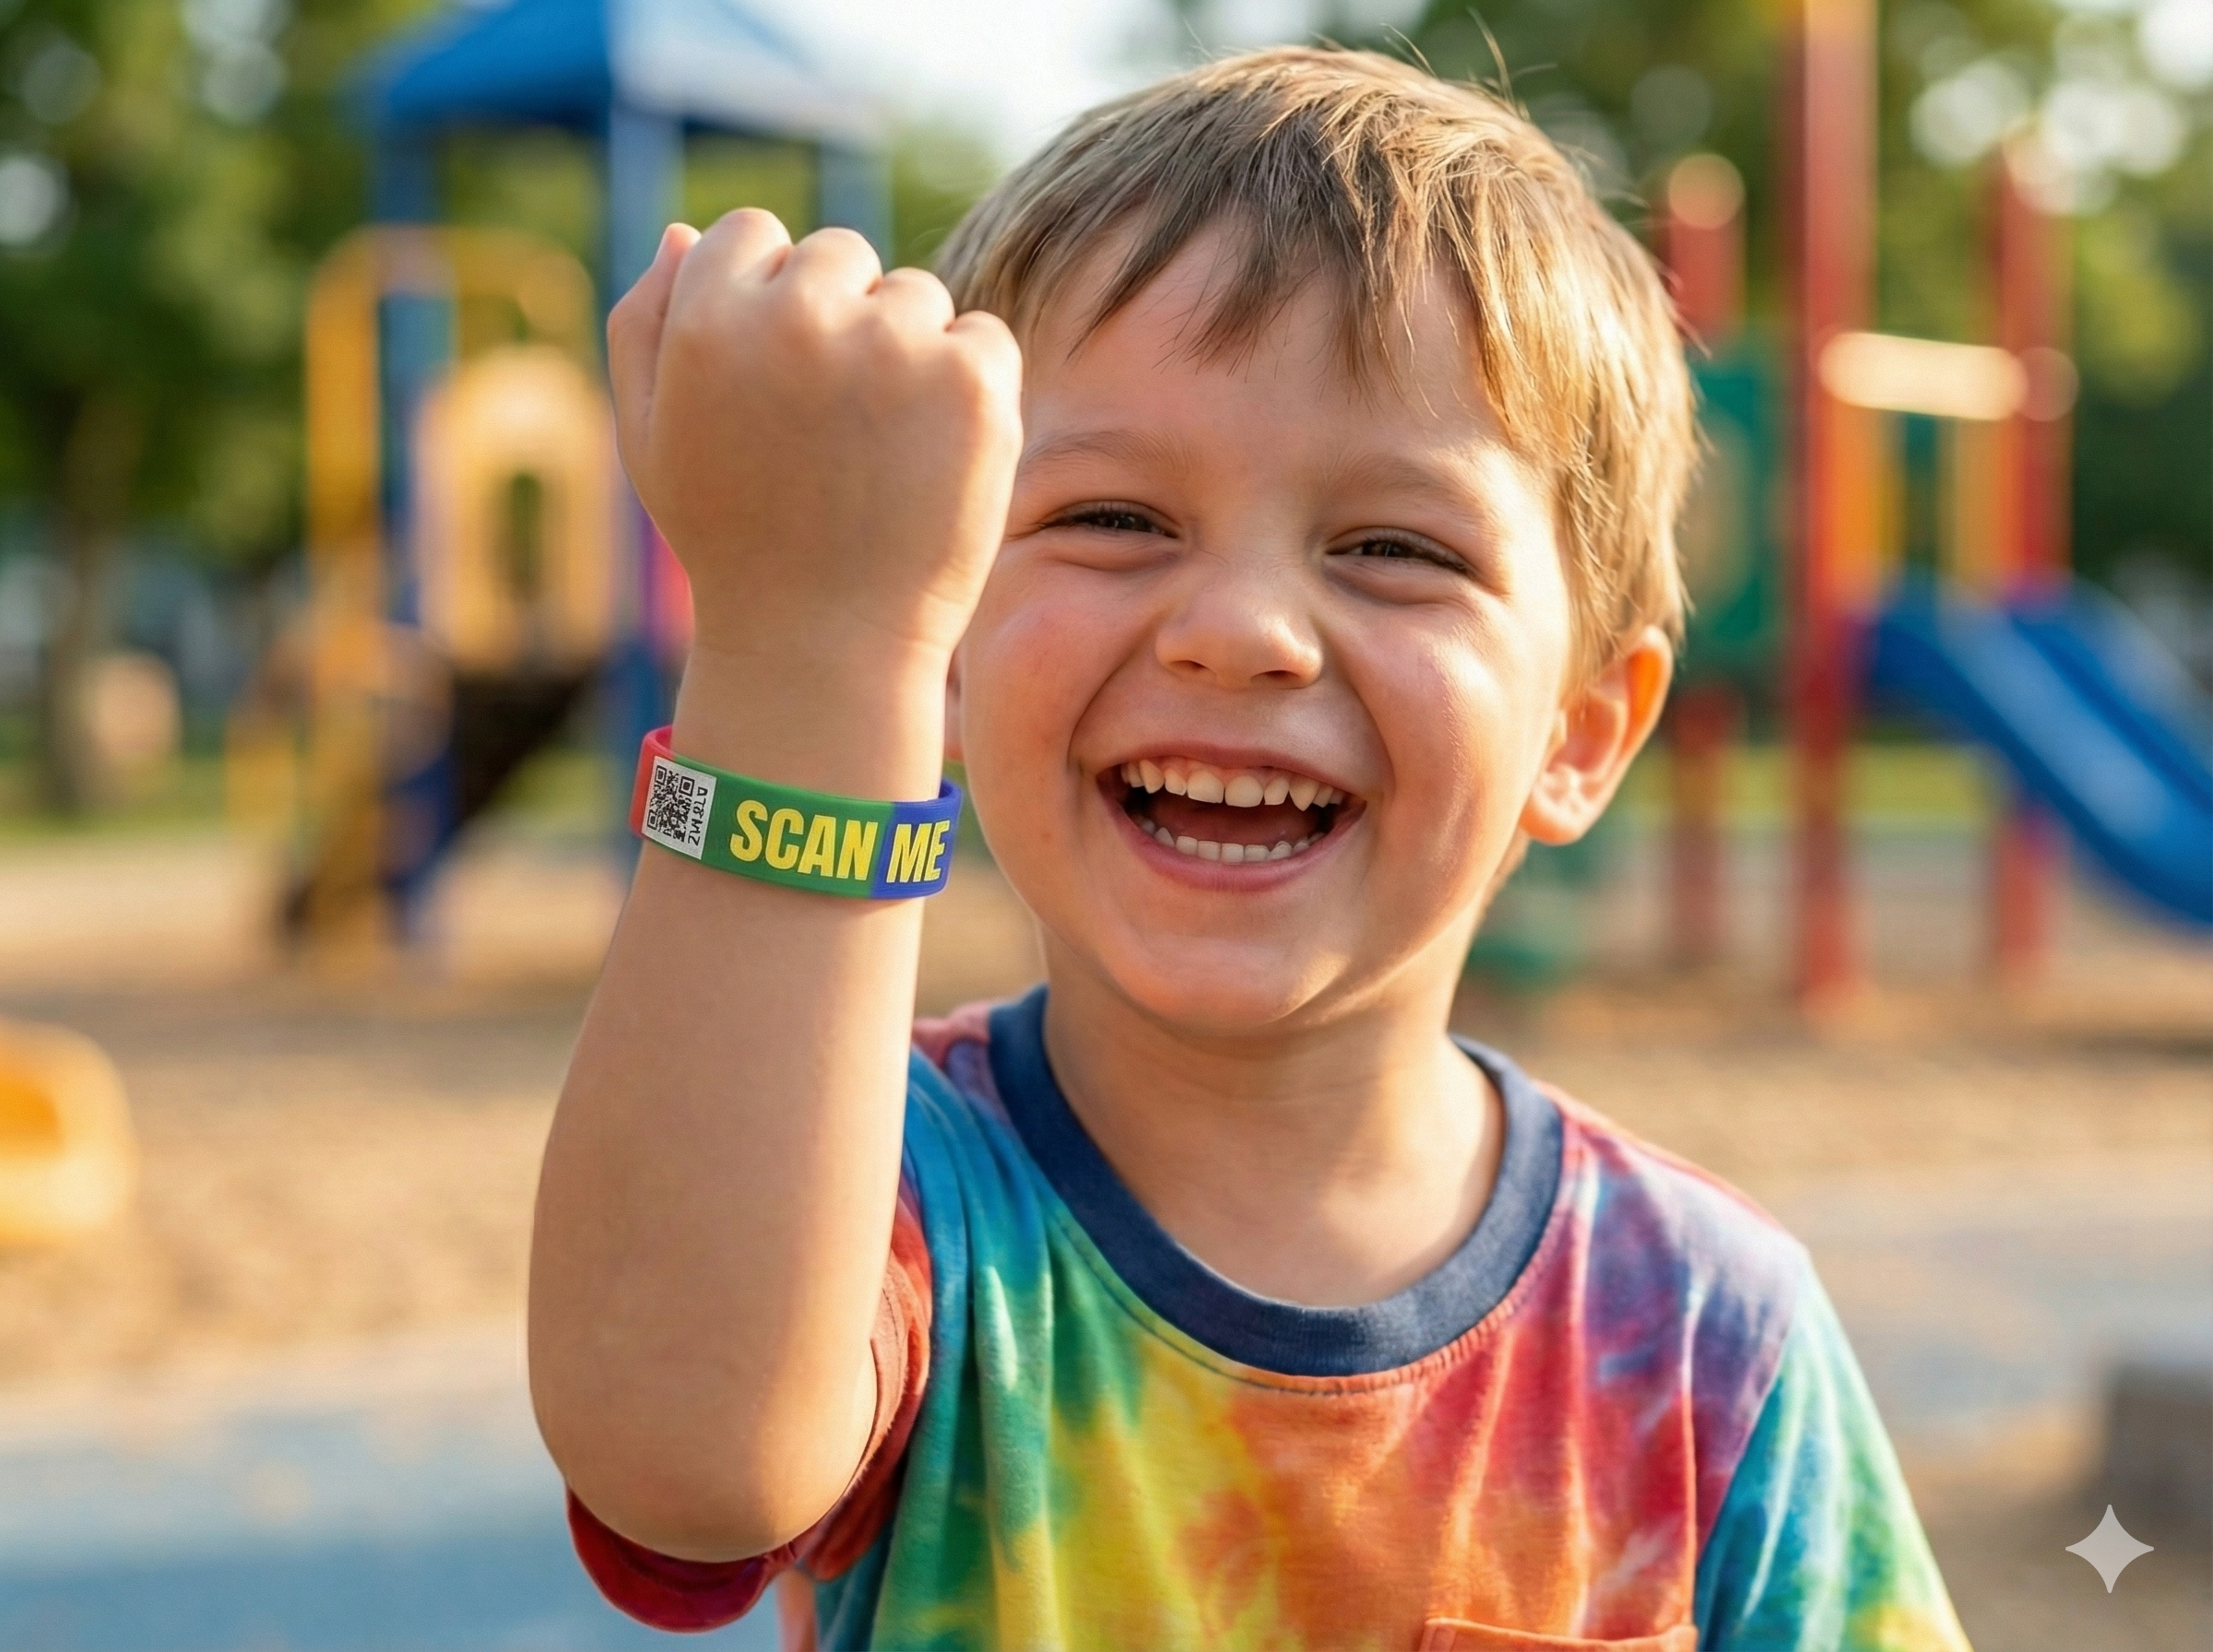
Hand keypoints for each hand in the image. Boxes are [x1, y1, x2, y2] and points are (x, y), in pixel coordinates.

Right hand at [609, 212, 1023, 682]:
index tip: (776, 381)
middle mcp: (799, 314)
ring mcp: (893, 344)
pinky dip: (971, 386)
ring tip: (880, 453)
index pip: (751, 233)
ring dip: (909, 353)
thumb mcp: (651, 438)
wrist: (824, 645)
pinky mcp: (972, 381)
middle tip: (830, 429)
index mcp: (709, 315)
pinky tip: (934, 456)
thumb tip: (687, 235)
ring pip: (915, 296)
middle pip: (839, 254)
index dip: (764, 303)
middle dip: (840, 320)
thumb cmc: (731, 543)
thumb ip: (646, 325)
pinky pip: (982, 336)